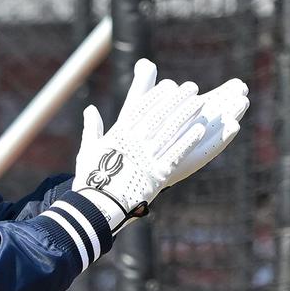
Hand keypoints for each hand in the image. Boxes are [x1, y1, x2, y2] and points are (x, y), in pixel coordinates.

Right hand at [74, 59, 248, 233]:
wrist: (98, 206)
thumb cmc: (91, 178)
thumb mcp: (88, 149)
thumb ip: (92, 128)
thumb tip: (89, 109)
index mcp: (119, 134)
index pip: (141, 108)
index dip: (156, 95)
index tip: (168, 85)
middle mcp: (135, 142)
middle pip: (160, 115)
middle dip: (176, 99)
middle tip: (191, 87)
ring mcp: (147, 157)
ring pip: (171, 130)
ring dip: (186, 114)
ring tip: (199, 102)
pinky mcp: (158, 173)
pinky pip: (177, 153)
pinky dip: (189, 140)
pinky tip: (200, 129)